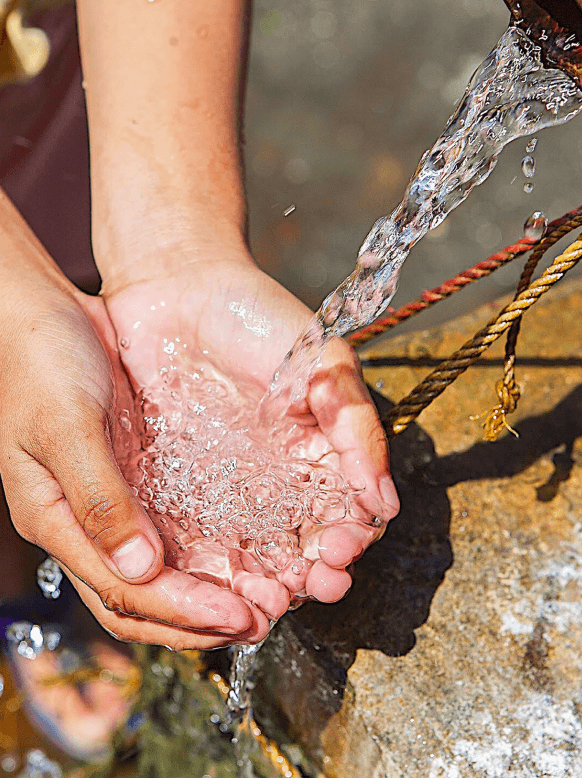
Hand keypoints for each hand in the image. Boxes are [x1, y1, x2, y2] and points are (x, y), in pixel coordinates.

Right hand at [0, 276, 267, 648]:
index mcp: (58, 519)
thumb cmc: (39, 361)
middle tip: (260, 622)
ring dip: (208, 595)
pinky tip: (242, 554)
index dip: (180, 612)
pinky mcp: (138, 478)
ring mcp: (113, 503)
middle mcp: (87, 522)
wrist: (44, 314)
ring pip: (160, 573)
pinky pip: (174, 529)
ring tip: (261, 600)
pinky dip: (206, 552)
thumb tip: (140, 569)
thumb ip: (99, 496)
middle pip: (142, 600)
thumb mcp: (65, 426)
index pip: (122, 592)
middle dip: (199, 621)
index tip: (234, 617)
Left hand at [104, 250, 399, 619]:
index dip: (350, 541)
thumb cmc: (258, 317)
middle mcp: (278, 481)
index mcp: (319, 455)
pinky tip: (215, 582)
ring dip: (265, 585)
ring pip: (253, 554)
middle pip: (303, 548)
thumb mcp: (322, 362)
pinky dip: (210, 570)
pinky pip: (198, 540)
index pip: (346, 516)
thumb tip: (384, 502)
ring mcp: (229, 489)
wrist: (177, 287)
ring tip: (267, 600)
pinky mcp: (179, 490)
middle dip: (312, 576)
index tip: (341, 550)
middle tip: (310, 586)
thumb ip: (356, 427)